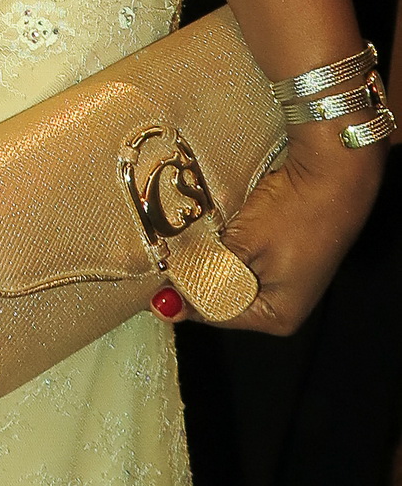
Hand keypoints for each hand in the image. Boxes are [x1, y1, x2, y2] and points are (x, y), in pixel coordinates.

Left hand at [161, 124, 385, 335]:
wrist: (333, 170)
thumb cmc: (295, 212)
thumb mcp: (243, 248)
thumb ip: (204, 277)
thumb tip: (167, 305)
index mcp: (276, 315)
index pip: (213, 314)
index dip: (181, 296)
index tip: (152, 282)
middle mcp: (280, 303)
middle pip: (220, 295)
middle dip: (193, 275)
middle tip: (166, 255)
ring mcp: (281, 277)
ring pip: (226, 272)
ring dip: (205, 257)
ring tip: (181, 241)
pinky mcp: (279, 252)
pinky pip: (238, 256)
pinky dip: (222, 245)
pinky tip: (208, 229)